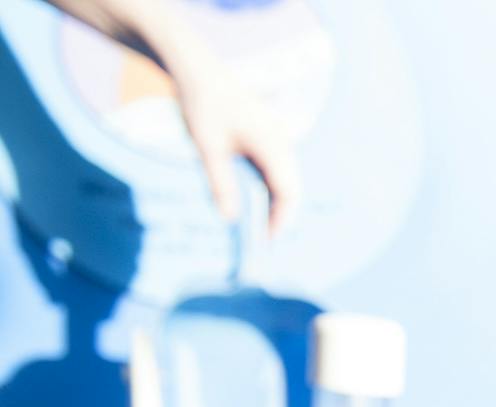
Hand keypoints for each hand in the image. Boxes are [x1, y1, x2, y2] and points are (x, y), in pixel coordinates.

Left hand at [166, 46, 300, 232]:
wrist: (197, 70)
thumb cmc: (202, 104)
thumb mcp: (207, 146)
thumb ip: (220, 183)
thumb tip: (229, 219)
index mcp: (272, 145)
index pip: (287, 192)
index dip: (280, 219)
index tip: (266, 241)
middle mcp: (281, 142)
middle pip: (292, 187)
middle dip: (282, 214)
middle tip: (265, 237)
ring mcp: (277, 137)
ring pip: (287, 178)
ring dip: (278, 201)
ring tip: (262, 221)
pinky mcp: (268, 134)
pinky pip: (278, 167)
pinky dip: (271, 186)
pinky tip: (257, 197)